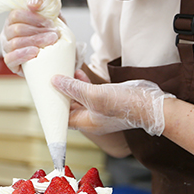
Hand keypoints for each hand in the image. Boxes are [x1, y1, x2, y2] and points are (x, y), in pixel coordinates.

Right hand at [0, 0, 58, 74]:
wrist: (58, 56)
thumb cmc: (51, 33)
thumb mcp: (51, 16)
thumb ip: (43, 3)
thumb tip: (33, 4)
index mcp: (14, 19)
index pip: (16, 14)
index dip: (33, 17)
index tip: (50, 22)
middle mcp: (7, 33)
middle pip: (17, 29)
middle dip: (38, 31)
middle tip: (54, 34)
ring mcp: (6, 48)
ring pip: (15, 43)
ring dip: (35, 42)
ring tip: (50, 42)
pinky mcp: (10, 63)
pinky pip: (10, 58)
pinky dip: (23, 55)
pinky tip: (36, 52)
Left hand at [52, 71, 174, 135]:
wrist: (150, 103)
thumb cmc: (124, 105)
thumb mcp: (93, 95)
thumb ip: (73, 88)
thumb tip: (55, 81)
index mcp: (85, 122)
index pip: (61, 118)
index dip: (52, 107)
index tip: (43, 95)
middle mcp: (90, 117)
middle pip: (68, 106)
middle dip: (60, 93)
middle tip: (50, 79)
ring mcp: (99, 108)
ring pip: (79, 97)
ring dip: (71, 85)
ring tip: (62, 71)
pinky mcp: (107, 99)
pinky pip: (89, 91)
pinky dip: (82, 82)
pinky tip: (78, 71)